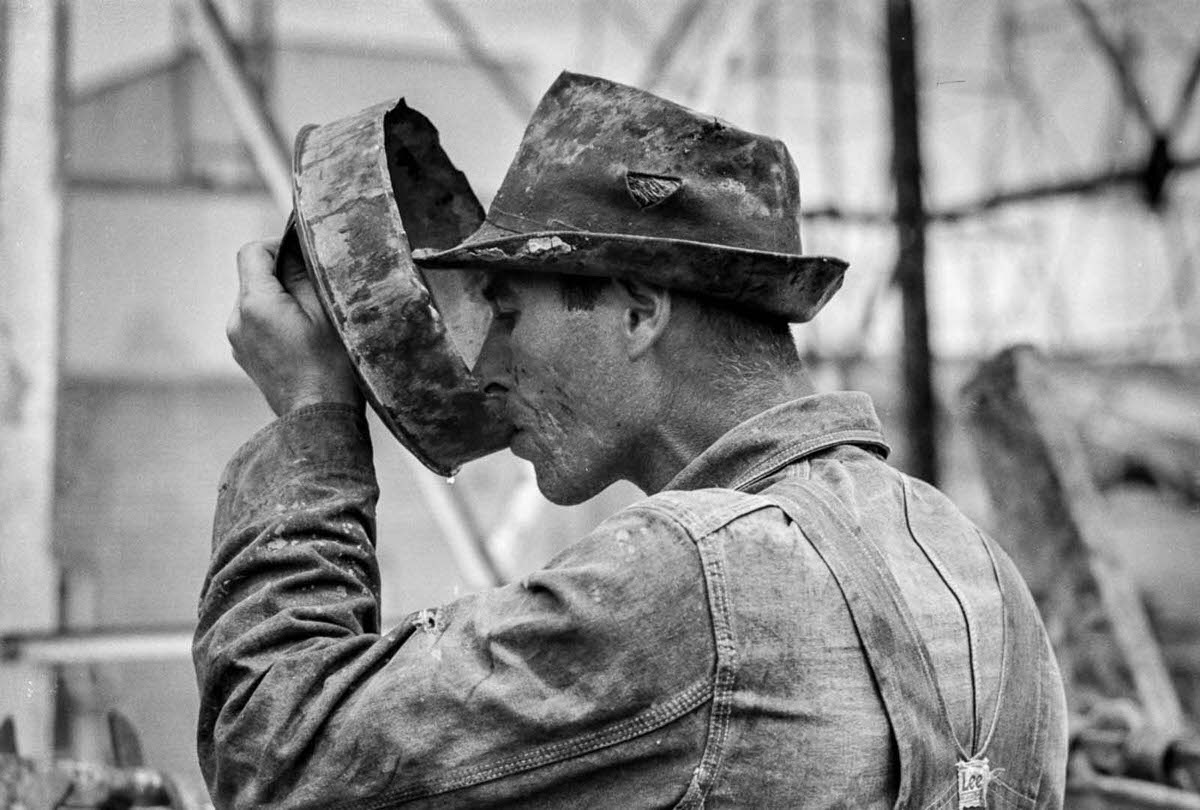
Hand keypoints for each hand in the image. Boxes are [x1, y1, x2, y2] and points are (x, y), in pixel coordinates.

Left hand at [227, 237, 363, 415]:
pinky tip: (300, 341)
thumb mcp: (327, 311)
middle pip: (253, 277)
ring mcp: (237, 341)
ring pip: (255, 301)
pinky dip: (274, 322)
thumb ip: (305, 275)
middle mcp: (237, 320)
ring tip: (310, 321)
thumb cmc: (330, 366)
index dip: (278, 246)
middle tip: (315, 292)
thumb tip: (296, 250)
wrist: (318, 418)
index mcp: (256, 304)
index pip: (252, 252)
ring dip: (278, 301)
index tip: (303, 260)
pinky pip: (255, 324)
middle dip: (281, 277)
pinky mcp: (243, 356)